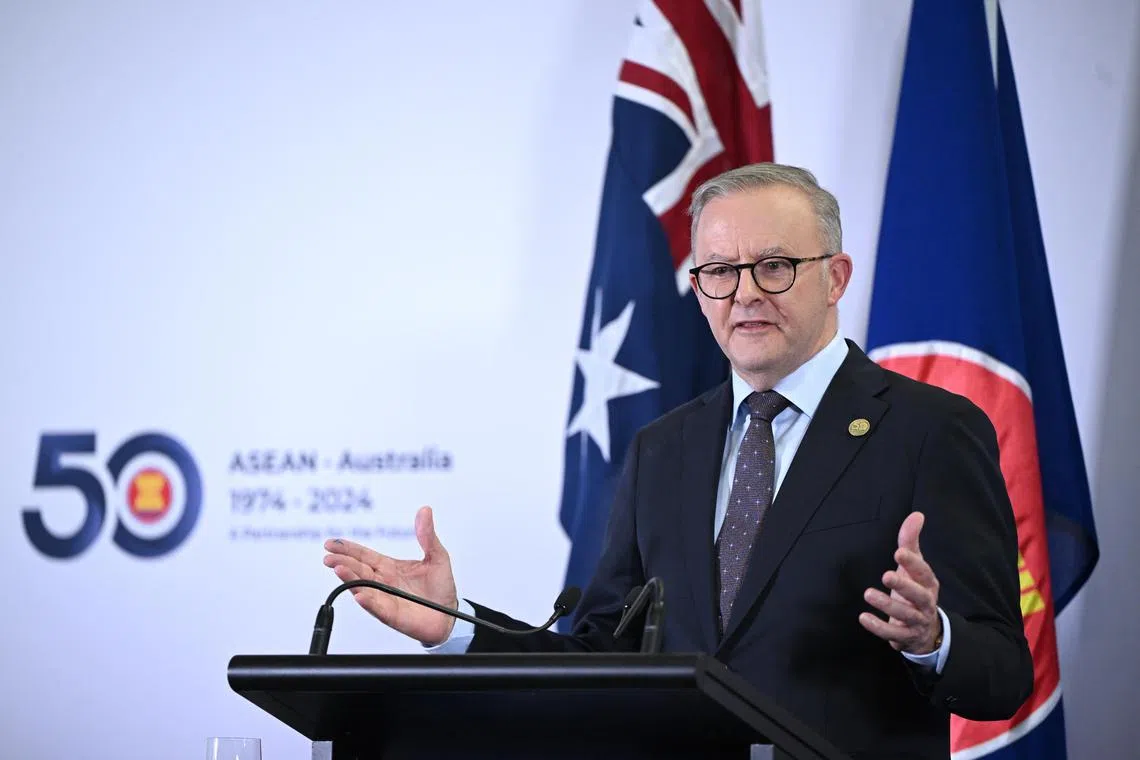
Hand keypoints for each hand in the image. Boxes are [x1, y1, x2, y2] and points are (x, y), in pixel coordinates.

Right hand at [322, 505, 458, 645]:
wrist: (450, 615)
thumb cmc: (441, 588)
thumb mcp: (437, 556)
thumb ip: (427, 535)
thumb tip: (425, 511)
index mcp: (390, 567)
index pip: (364, 555)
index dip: (348, 549)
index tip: (331, 543)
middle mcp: (383, 582)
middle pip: (358, 569)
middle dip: (342, 562)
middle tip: (329, 556)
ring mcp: (385, 599)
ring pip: (362, 587)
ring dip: (349, 579)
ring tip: (338, 569)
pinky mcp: (392, 615)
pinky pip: (377, 608)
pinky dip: (368, 601)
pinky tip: (360, 595)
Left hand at [859, 511, 942, 654]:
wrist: (925, 630)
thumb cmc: (915, 590)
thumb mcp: (913, 567)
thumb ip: (911, 541)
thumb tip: (916, 514)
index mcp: (928, 584)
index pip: (924, 573)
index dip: (913, 563)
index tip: (898, 552)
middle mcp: (926, 603)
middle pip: (919, 596)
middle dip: (904, 586)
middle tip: (885, 575)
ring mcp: (917, 621)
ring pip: (905, 616)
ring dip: (887, 605)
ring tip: (868, 593)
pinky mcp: (906, 637)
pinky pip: (893, 635)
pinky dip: (878, 627)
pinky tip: (863, 617)